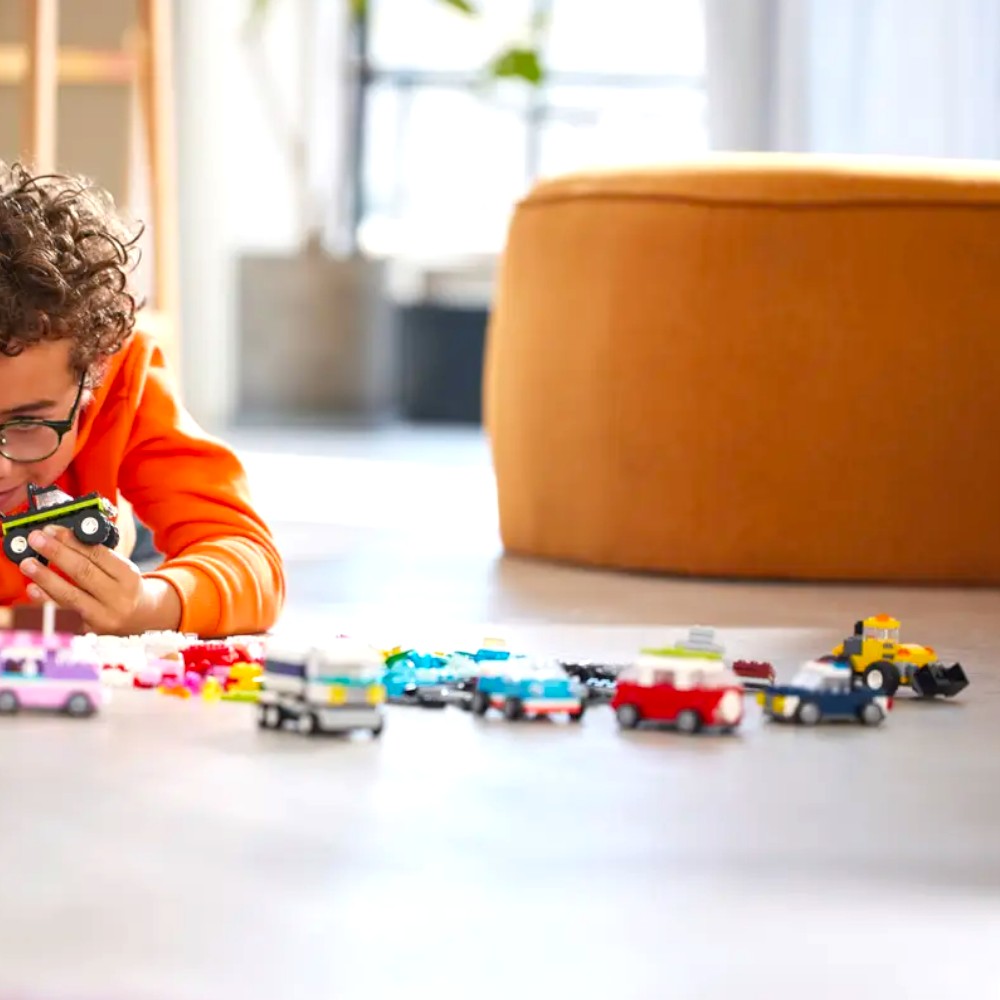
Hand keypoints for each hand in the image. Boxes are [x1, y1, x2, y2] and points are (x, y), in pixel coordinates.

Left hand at [18, 524, 181, 634]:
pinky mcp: (88, 631)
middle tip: (36, 540)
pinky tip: (33, 589)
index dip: (73, 541)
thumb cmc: (125, 587)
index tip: (52, 530)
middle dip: (56, 554)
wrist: (139, 616)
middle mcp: (118, 599)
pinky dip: (45, 602)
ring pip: (70, 596)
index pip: (98, 555)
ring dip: (45, 578)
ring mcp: (103, 617)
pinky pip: (63, 616)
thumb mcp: (121, 568)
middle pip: (83, 573)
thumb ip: (98, 555)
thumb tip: (62, 538)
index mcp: (129, 577)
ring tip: (27, 563)